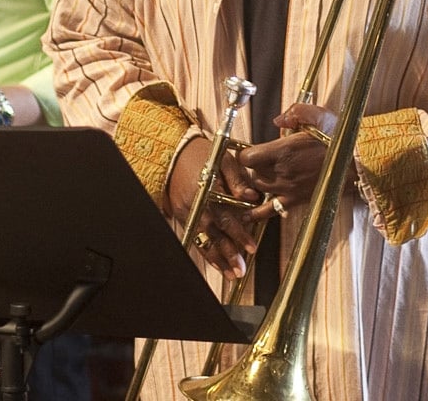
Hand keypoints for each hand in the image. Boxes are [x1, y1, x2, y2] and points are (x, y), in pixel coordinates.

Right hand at [165, 134, 260, 277]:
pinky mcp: (183, 216)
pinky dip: (206, 253)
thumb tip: (252, 198)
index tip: (251, 247)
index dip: (239, 234)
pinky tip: (218, 264)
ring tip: (232, 274)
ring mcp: (187, 212)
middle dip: (229, 253)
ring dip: (218, 259)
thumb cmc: (204, 155)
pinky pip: (196, 237)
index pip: (225, 216)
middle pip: (214, 233)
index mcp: (208, 190)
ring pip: (204, 240)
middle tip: (241, 270)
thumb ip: (238, 180)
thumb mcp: (225, 160)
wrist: (175, 154)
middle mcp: (196, 204)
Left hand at [237, 104, 338, 220]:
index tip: (248, 149)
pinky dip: (256, 213)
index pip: (247, 157)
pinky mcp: (296, 200)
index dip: (244, 153)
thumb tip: (277, 120)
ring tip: (258, 177)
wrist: (359, 164)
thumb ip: (295, 113)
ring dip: (256, 182)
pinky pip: (271, 210)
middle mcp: (283, 172)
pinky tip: (247, 214)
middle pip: (252, 173)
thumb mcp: (319, 115)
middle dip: (252, 166)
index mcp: (284, 151)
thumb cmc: (341, 139)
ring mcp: (288, 188)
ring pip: (258, 188)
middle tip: (258, 160)